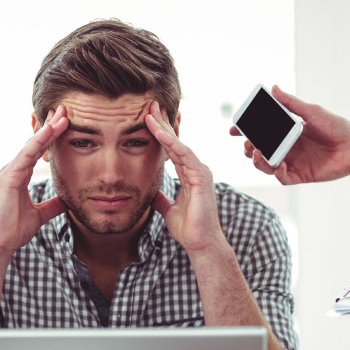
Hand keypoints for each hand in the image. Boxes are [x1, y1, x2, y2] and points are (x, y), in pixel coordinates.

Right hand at [0, 106, 68, 256]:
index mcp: (19, 175)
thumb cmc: (13, 230)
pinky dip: (39, 142)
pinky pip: (27, 155)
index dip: (51, 136)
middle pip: (35, 142)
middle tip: (64, 109)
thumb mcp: (39, 216)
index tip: (65, 123)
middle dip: (50, 126)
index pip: (38, 151)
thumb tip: (67, 202)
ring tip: (62, 115)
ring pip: (32, 145)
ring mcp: (9, 172)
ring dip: (47, 129)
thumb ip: (52, 206)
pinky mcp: (9, 178)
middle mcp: (13, 169)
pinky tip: (50, 131)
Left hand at [146, 101, 222, 252]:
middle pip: (176, 141)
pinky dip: (172, 143)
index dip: (160, 133)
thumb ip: (161, 198)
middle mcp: (196, 169)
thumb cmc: (189, 229)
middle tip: (149, 105)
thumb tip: (150, 193)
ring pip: (179, 144)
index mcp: (189, 174)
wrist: (201, 244)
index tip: (147, 119)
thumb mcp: (168, 210)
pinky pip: (185, 155)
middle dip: (163, 123)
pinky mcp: (202, 177)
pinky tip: (161, 133)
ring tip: (150, 114)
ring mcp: (200, 172)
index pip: (172, 149)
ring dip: (164, 128)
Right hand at [230, 85, 349, 184]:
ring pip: (266, 165)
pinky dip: (276, 172)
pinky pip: (282, 177)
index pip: (261, 132)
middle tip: (246, 144)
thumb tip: (274, 88)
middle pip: (259, 150)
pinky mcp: (299, 175)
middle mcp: (286, 148)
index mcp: (286, 132)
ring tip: (256, 153)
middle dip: (247, 147)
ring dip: (257, 161)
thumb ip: (290, 103)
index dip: (245, 131)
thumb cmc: (336, 127)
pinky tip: (279, 165)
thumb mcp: (311, 112)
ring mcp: (291, 162)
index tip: (234, 129)